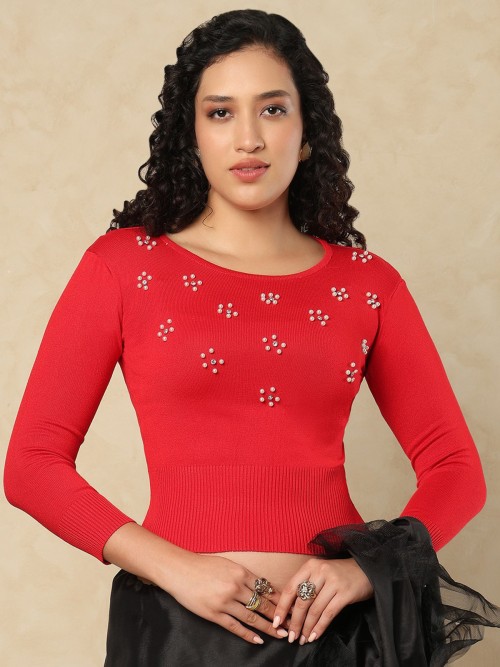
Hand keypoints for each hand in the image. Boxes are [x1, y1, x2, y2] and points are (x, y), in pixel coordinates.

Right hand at [162, 552, 287, 644]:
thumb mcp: (227, 565)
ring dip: (268, 627)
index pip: (265, 589)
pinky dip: (248, 635)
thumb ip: (244, 575)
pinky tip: (258, 640)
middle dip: (279, 615)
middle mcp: (235, 587)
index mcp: (240, 572)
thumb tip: (261, 586)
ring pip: (252, 618)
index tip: (290, 606)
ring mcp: (225, 602)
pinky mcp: (214, 614)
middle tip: (292, 623)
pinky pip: (235, 627)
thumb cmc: (203, 565)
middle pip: (262, 604)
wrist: (179, 570)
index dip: (279, 599)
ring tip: (280, 634)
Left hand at [273, 557, 372, 644]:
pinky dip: (320, 627)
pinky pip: (328, 614)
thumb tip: (289, 610)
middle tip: (291, 636)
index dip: (282, 607)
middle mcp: (320, 572)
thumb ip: (306, 585)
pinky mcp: (345, 594)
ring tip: (303, 639)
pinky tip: (315, 635)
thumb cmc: (338, 573)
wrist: (365, 569)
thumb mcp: (320, 572)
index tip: (276, 622)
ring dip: (307, 628)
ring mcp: (333, 582)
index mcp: (310, 566)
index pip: (290, 588)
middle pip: (301, 602)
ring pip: (314, 610)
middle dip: (295, 622)